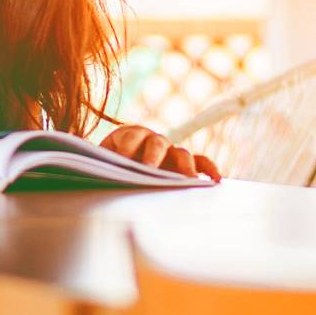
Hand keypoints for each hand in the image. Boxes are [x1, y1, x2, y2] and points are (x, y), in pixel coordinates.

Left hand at [100, 125, 220, 181]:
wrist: (116, 167)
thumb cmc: (109, 166)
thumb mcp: (103, 163)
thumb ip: (103, 164)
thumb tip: (99, 173)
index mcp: (129, 135)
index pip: (131, 137)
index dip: (127, 147)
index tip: (122, 159)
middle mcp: (152, 140)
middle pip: (157, 143)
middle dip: (154, 156)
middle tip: (149, 169)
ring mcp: (170, 151)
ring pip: (182, 154)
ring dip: (185, 166)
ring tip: (188, 179)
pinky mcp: (183, 164)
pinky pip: (200, 162)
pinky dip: (208, 168)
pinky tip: (215, 180)